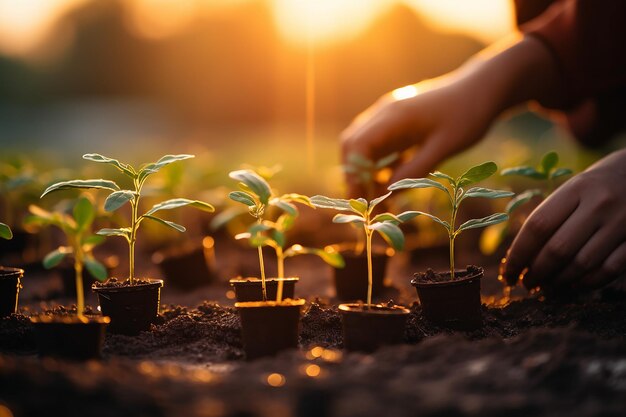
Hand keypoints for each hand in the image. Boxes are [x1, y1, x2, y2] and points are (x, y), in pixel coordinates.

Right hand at [340, 74, 495, 196]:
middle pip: (352, 145)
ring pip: (362, 144)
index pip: (358, 147)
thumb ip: (415, 169)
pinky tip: (391, 180)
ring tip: (378, 196)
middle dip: (354, 175)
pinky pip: (377, 142)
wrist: (482, 86)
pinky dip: (378, 163)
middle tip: (366, 202)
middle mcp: (384, 113)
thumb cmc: (468, 114)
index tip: (362, 200)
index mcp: (394, 117)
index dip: (355, 176)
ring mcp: (389, 114)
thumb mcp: (445, 147)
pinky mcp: (397, 119)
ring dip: (365, 170)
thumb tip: (386, 193)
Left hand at [503, 149, 625, 290]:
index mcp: (576, 188)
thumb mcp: (573, 189)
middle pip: (558, 249)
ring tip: (545, 288)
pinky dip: (586, 283)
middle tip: (525, 284)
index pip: (537, 226)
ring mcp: (622, 222)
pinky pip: (609, 270)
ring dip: (558, 282)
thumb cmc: (597, 186)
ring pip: (582, 264)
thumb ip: (550, 217)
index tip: (507, 272)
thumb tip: (519, 258)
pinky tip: (572, 286)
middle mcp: (600, 204)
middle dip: (535, 273)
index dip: (518, 254)